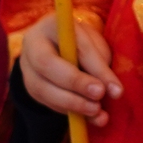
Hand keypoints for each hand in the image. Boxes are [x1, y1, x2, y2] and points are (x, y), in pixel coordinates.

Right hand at [18, 11, 121, 125]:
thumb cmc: (81, 41)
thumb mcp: (93, 43)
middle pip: (47, 65)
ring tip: (97, 112)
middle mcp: (33, 44)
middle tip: (100, 96)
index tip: (115, 88)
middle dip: (76, 84)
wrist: (58, 46)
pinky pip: (46, 102)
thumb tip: (114, 92)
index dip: (94, 67)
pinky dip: (69, 111)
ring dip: (73, 104)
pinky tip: (89, 117)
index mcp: (52, 25)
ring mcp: (27, 68)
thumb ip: (101, 62)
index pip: (72, 44)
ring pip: (43, 89)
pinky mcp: (30, 88)